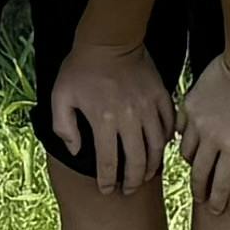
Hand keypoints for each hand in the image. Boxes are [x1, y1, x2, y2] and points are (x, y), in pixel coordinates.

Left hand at [39, 35, 170, 195]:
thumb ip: (64, 127)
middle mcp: (129, 118)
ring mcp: (148, 108)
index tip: (108, 190)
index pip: (109, 163)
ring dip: (152, 166)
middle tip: (129, 189)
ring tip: (147, 175)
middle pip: (137, 161)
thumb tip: (76, 151)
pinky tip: (160, 148)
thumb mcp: (60, 97)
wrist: (109, 39)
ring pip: (156, 148)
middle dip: (134, 181)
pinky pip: (169, 127)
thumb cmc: (81, 68)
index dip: (108, 181)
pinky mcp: (161, 97)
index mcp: (104, 121)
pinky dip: (166, 142)